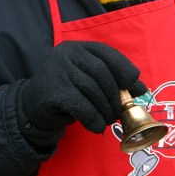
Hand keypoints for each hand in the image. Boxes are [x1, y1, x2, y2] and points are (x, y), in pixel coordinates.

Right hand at [17, 41, 145, 147]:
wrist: (32, 108)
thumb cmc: (68, 94)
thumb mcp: (90, 83)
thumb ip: (114, 82)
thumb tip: (142, 89)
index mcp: (77, 48)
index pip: (107, 53)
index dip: (124, 69)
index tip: (135, 86)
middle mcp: (66, 54)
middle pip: (102, 74)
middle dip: (115, 96)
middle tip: (119, 113)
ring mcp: (57, 71)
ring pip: (93, 91)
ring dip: (106, 110)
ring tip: (108, 120)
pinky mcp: (53, 91)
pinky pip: (83, 107)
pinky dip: (94, 119)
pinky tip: (96, 127)